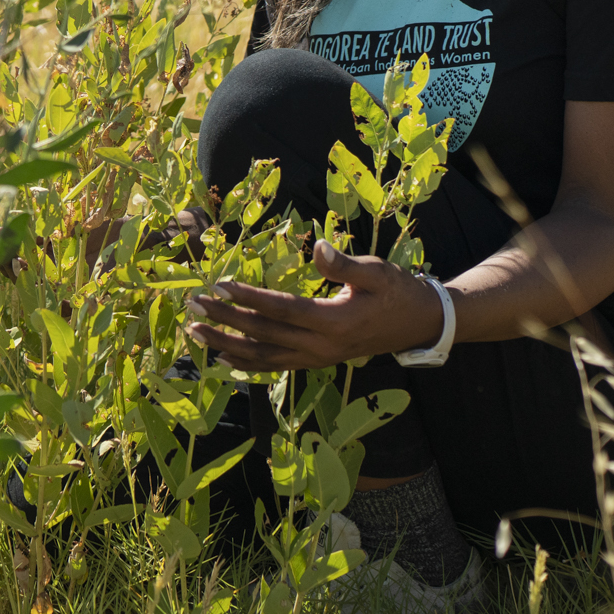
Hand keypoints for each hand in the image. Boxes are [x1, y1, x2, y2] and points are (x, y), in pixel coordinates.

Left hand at [183, 240, 446, 370]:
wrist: (420, 324)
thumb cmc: (398, 292)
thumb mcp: (377, 272)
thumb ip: (345, 264)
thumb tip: (317, 247)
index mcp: (334, 322)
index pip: (281, 310)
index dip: (249, 300)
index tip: (218, 287)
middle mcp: (321, 346)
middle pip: (264, 335)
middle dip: (225, 320)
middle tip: (193, 306)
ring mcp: (317, 358)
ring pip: (263, 357)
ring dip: (227, 345)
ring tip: (195, 333)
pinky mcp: (316, 362)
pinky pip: (275, 366)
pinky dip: (246, 363)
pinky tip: (222, 357)